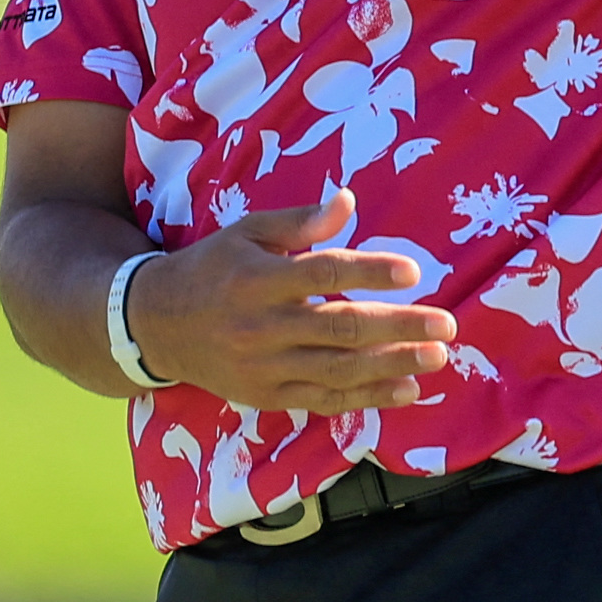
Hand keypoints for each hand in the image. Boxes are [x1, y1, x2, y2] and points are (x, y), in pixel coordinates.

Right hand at [124, 187, 455, 412]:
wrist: (154, 325)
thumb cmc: (211, 269)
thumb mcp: (246, 233)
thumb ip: (300, 223)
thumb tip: (349, 201)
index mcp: (257, 278)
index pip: (321, 274)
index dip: (367, 272)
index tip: (412, 270)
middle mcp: (261, 326)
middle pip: (339, 329)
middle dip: (397, 327)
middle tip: (446, 324)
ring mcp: (264, 367)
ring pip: (337, 371)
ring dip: (392, 366)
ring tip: (437, 357)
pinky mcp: (267, 397)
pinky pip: (323, 401)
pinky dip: (366, 398)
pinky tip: (405, 389)